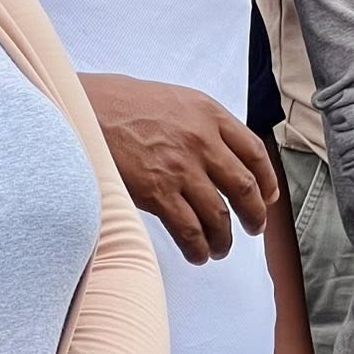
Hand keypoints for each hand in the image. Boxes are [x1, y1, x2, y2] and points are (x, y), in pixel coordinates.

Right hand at [81, 73, 278, 263]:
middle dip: (255, 215)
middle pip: (244, 188)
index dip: (267, 181)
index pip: (254, 152)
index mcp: (209, 113)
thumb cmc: (123, 103)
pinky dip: (198, 248)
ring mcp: (180, 168)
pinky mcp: (156, 192)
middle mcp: (201, 140)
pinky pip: (189, 230)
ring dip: (225, 239)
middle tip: (254, 228)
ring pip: (219, 215)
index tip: (269, 197)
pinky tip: (198, 254)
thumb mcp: (175, 99)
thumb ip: (202, 124)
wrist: (84, 108)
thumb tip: (223, 155)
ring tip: (220, 249)